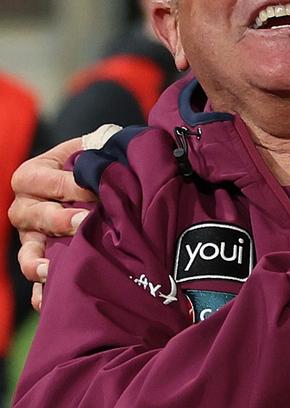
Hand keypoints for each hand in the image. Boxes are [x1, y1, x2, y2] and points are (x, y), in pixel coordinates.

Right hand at [10, 137, 96, 304]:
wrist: (98, 178)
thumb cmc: (93, 159)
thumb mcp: (91, 148)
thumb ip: (95, 154)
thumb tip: (105, 170)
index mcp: (32, 175)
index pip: (44, 180)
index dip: (71, 185)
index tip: (96, 191)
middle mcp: (25, 208)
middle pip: (33, 216)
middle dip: (58, 219)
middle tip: (83, 221)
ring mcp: (31, 238)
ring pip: (28, 252)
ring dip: (39, 261)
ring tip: (52, 268)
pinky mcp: (42, 261)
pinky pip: (37, 281)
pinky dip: (41, 292)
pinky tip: (48, 299)